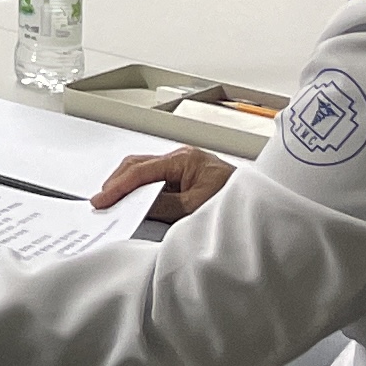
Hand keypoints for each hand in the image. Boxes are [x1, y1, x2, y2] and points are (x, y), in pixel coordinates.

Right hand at [92, 144, 234, 221]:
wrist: (263, 206)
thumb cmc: (237, 201)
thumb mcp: (196, 207)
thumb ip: (164, 205)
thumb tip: (136, 206)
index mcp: (184, 159)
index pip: (141, 170)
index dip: (118, 186)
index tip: (103, 200)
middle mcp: (182, 158)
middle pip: (138, 165)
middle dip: (118, 182)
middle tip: (102, 201)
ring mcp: (183, 167)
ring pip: (145, 171)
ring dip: (129, 186)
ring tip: (114, 203)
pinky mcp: (186, 178)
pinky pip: (156, 181)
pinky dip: (142, 191)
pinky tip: (135, 203)